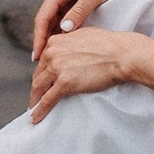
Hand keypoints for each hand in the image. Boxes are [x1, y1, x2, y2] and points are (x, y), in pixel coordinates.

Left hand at [28, 24, 148, 123]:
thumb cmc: (108, 45)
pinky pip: (47, 100)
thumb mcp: (82, 36)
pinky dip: (40, 110)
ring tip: (33, 110)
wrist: (119, 54)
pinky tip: (35, 117)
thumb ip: (69, 44)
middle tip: (35, 98)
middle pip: (39, 75)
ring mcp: (57, 68)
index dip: (42, 74)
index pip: (43, 61)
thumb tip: (68, 52)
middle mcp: (52, 53)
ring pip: (39, 88)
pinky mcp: (64, 84)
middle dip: (37, 88)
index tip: (42, 82)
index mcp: (55, 41)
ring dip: (34, 100)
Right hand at [30, 0, 148, 57]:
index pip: (42, 17)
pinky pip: (66, 16)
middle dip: (43, 41)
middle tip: (42, 65)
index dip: (38, 38)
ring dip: (53, 37)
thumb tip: (63, 31)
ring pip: (55, 19)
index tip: (37, 57)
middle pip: (46, 20)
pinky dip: (64, 31)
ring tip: (52, 59)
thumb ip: (79, 12)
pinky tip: (66, 45)